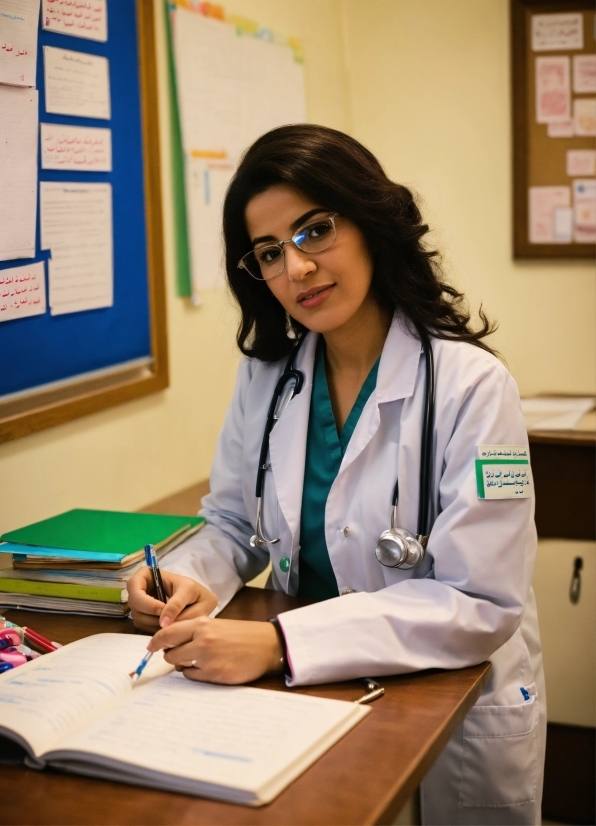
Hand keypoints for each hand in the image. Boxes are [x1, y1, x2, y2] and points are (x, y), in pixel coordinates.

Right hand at [127, 568, 217, 632]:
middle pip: (135, 605)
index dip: (147, 602)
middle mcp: (138, 590)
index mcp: (146, 575)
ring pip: (139, 619)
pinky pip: (144, 628)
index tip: (162, 609)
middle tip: (171, 618)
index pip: (134, 587)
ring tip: (174, 620)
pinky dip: (157, 630)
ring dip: (156, 624)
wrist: (199, 601)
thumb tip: (162, 624)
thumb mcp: (189, 591)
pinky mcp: (143, 618)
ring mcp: (139, 605)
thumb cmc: (194, 590)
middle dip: (152, 615)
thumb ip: (176, 605)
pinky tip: (170, 624)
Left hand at [147, 617, 283, 684]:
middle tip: (178, 655)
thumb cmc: (242, 635)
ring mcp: (208, 658)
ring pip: (179, 666)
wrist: (267, 646)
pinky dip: (196, 674)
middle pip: (170, 652)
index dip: (156, 641)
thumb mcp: (217, 625)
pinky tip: (209, 668)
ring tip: (198, 661)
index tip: (151, 647)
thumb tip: (171, 644)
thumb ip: (195, 631)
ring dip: (183, 665)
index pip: (168, 632)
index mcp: (202, 624)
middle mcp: (202, 640)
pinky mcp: (215, 674)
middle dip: (170, 655)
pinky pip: (193, 677)